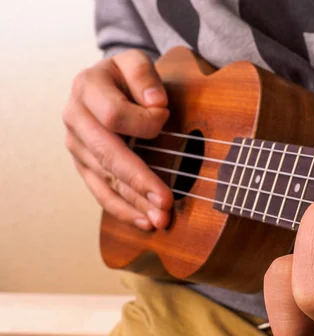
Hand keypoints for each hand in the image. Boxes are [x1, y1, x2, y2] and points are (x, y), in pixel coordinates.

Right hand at [62, 49, 172, 230]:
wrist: (110, 84)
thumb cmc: (129, 76)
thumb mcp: (137, 63)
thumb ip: (145, 76)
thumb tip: (155, 103)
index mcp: (87, 88)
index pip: (114, 115)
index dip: (145, 121)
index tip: (167, 117)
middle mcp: (75, 118)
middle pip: (107, 155)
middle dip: (138, 180)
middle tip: (165, 201)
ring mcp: (76, 145)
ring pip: (106, 179)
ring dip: (135, 203)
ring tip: (160, 220)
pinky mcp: (84, 166)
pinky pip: (102, 192)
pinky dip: (124, 210)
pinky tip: (144, 222)